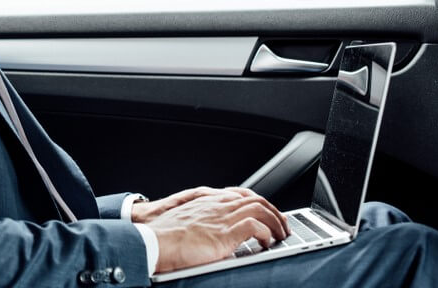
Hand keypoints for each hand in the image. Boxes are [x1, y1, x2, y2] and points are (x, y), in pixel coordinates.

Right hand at [139, 186, 288, 272]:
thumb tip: (212, 232)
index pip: (242, 195)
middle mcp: (218, 205)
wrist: (155, 240)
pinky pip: (255, 227)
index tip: (268, 213)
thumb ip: (203, 220)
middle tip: (282, 226)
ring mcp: (222, 217)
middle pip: (256, 200)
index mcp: (209, 201)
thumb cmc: (164, 235)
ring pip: (260, 210)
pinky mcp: (225, 232)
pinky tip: (266, 243)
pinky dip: (265, 234)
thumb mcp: (186, 221)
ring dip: (275, 223)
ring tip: (280, 235)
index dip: (260, 204)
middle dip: (274, 212)